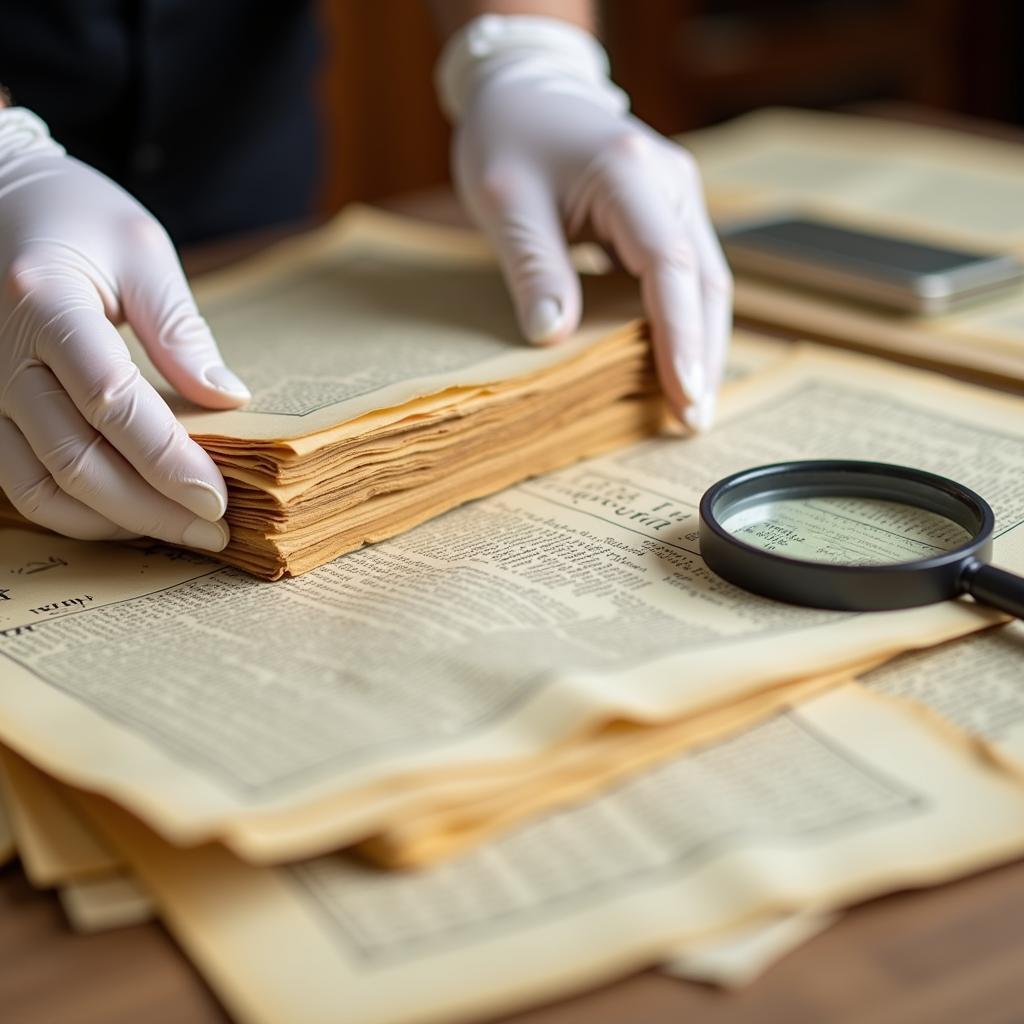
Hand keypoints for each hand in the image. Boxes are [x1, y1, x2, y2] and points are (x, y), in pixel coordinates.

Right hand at [0, 108, 249, 549]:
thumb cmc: (74, 215)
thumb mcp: (140, 250)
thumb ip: (179, 328)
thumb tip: (228, 399)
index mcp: (43, 303)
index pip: (109, 401)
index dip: (166, 459)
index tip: (217, 498)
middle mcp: (0, 355)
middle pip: (75, 458)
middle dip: (152, 508)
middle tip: (215, 532)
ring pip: (40, 485)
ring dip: (115, 523)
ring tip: (182, 533)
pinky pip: (20, 482)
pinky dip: (75, 512)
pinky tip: (129, 518)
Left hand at [440, 16, 731, 430]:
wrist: (525, 87)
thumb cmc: (509, 137)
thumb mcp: (505, 201)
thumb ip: (533, 267)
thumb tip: (553, 337)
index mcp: (629, 174)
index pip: (670, 264)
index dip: (679, 333)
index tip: (683, 393)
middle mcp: (671, 182)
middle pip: (706, 280)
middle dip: (703, 354)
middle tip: (694, 422)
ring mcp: (678, 194)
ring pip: (708, 280)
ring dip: (703, 344)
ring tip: (692, 407)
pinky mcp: (669, 210)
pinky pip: (689, 274)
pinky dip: (687, 321)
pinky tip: (678, 363)